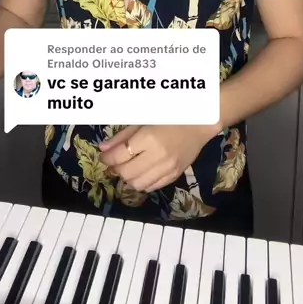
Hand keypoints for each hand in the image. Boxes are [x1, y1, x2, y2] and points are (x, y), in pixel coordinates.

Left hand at [99, 124, 216, 192]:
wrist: (199, 123)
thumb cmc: (170, 116)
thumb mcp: (143, 121)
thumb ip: (122, 136)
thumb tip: (103, 148)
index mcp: (148, 139)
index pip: (120, 155)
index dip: (107, 158)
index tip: (103, 157)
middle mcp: (158, 156)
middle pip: (127, 173)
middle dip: (116, 169)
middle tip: (114, 162)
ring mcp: (167, 168)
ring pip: (138, 184)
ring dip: (128, 178)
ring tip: (127, 168)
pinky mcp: (175, 175)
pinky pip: (152, 187)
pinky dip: (142, 183)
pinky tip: (140, 173)